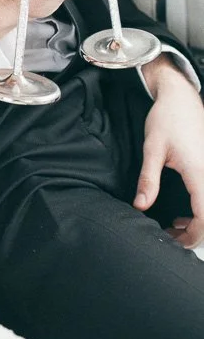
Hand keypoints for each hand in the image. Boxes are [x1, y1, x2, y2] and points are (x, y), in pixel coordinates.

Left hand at [134, 57, 203, 247]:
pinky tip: (183, 215)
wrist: (181, 97)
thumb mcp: (152, 148)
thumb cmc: (166, 119)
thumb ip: (148, 179)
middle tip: (168, 237)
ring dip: (198, 225)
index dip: (191, 236)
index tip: (171, 241)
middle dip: (193, 234)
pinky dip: (200, 212)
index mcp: (199, 173)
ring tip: (174, 228)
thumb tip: (140, 206)